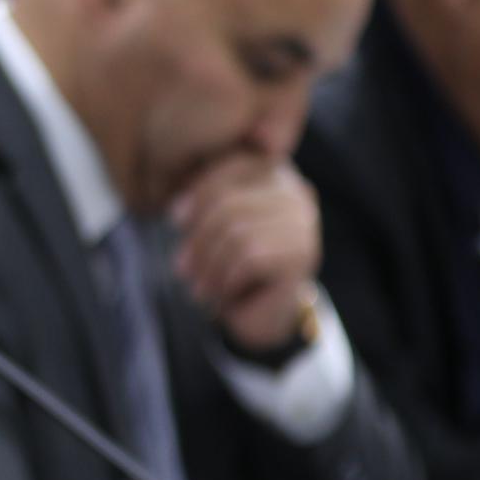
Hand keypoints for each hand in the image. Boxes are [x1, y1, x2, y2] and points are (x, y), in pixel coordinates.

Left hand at [171, 151, 325, 354]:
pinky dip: (225, 279)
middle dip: (199, 238)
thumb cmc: (231, 263)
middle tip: (183, 268)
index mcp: (275, 173)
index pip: (232, 165)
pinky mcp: (303, 255)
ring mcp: (304, 223)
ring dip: (209, 265)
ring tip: (198, 287)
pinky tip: (220, 294)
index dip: (198, 191)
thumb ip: (202, 201)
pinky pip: (249, 258)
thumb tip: (177, 210)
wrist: (262, 314)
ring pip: (236, 233)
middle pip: (230, 202)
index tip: (175, 219)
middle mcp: (297, 192)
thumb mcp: (210, 224)